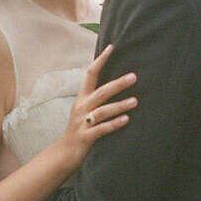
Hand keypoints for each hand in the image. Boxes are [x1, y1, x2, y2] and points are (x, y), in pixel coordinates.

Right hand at [56, 45, 136, 172]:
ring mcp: (83, 122)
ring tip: (135, 101)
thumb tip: (115, 81)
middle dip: (118, 84)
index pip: (90, 74)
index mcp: (82, 98)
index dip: (100, 60)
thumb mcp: (85, 109)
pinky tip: (126, 120)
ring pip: (102, 111)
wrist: (64, 153)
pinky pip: (101, 129)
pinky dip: (114, 124)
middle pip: (101, 92)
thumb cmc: (80, 128)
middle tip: (134, 77)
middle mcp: (82, 107)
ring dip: (119, 105)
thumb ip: (97, 96)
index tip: (112, 47)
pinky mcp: (86, 137)